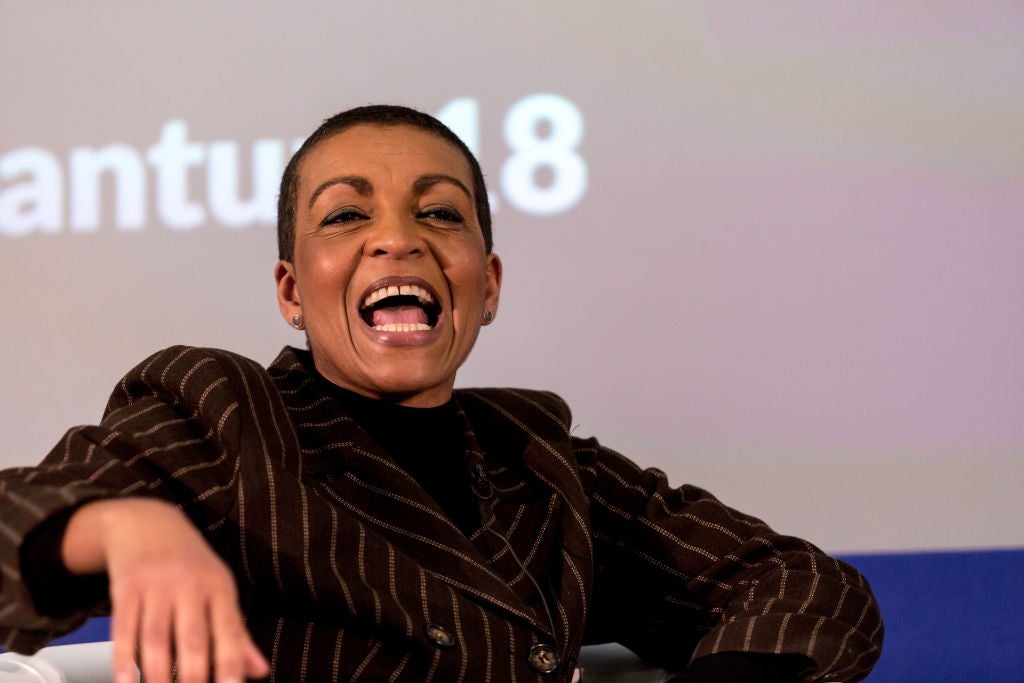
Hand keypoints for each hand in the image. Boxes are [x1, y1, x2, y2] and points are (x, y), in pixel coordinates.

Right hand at [62, 498, 269, 682]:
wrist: (148, 523)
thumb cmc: (191, 566)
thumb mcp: (219, 589)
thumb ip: (237, 633)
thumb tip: (259, 671)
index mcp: (219, 586)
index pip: (229, 629)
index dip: (232, 662)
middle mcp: (189, 584)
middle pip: (192, 639)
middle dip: (194, 677)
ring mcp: (155, 586)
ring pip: (156, 639)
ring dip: (157, 676)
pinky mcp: (125, 589)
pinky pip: (124, 630)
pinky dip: (123, 660)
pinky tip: (125, 682)